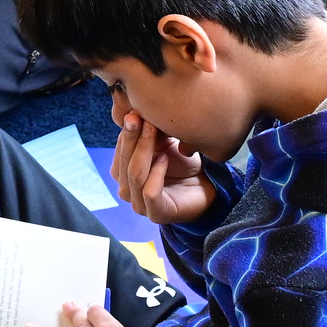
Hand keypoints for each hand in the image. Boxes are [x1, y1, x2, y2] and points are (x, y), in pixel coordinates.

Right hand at [111, 109, 216, 225]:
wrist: (207, 186)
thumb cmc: (183, 165)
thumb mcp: (163, 143)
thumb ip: (148, 133)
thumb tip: (135, 112)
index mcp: (124, 173)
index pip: (120, 151)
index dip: (127, 132)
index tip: (136, 112)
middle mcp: (127, 190)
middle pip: (125, 161)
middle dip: (132, 137)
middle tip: (140, 117)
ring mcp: (140, 205)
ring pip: (134, 175)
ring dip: (144, 150)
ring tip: (154, 133)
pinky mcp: (157, 214)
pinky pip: (150, 192)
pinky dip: (156, 173)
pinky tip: (165, 158)